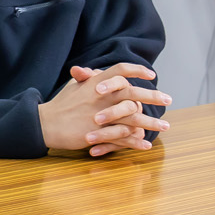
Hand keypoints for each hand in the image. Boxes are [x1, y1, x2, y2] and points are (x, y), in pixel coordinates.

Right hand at [39, 62, 171, 156]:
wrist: (46, 124)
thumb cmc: (60, 105)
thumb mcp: (74, 87)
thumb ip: (88, 79)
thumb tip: (96, 72)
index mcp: (96, 83)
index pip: (120, 70)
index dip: (137, 70)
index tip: (151, 75)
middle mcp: (101, 96)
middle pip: (133, 93)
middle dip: (153, 96)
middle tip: (168, 99)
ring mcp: (102, 115)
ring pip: (133, 117)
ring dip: (151, 122)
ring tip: (165, 126)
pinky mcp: (100, 132)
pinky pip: (123, 137)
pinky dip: (136, 141)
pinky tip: (146, 143)